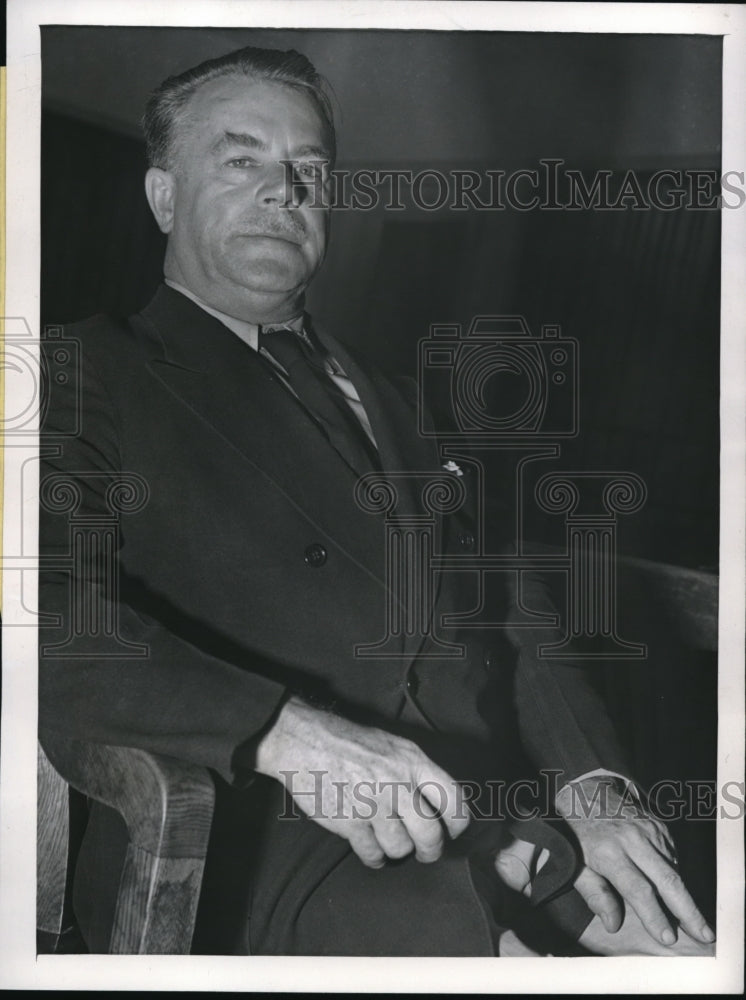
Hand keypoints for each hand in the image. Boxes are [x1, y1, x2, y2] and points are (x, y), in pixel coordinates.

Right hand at [255, 696, 469, 866]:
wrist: (305, 742)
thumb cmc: (349, 742)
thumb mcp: (392, 745)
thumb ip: (416, 771)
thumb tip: (438, 802)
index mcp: (412, 760)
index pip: (453, 799)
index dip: (459, 822)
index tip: (454, 831)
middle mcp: (397, 783)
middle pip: (430, 834)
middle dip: (431, 850)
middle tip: (426, 852)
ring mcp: (372, 804)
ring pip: (401, 848)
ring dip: (397, 850)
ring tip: (389, 842)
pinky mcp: (349, 822)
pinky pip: (373, 854)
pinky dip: (374, 858)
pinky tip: (371, 849)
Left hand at [558, 776, 714, 947]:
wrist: (589, 792)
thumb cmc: (580, 834)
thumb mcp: (575, 864)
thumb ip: (594, 894)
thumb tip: (613, 924)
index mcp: (608, 852)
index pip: (637, 889)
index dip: (653, 915)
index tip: (667, 938)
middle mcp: (633, 840)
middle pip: (668, 880)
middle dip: (688, 911)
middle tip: (704, 935)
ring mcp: (649, 831)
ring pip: (674, 869)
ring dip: (686, 897)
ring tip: (694, 921)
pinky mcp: (659, 826)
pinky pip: (673, 857)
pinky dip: (675, 876)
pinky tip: (673, 890)